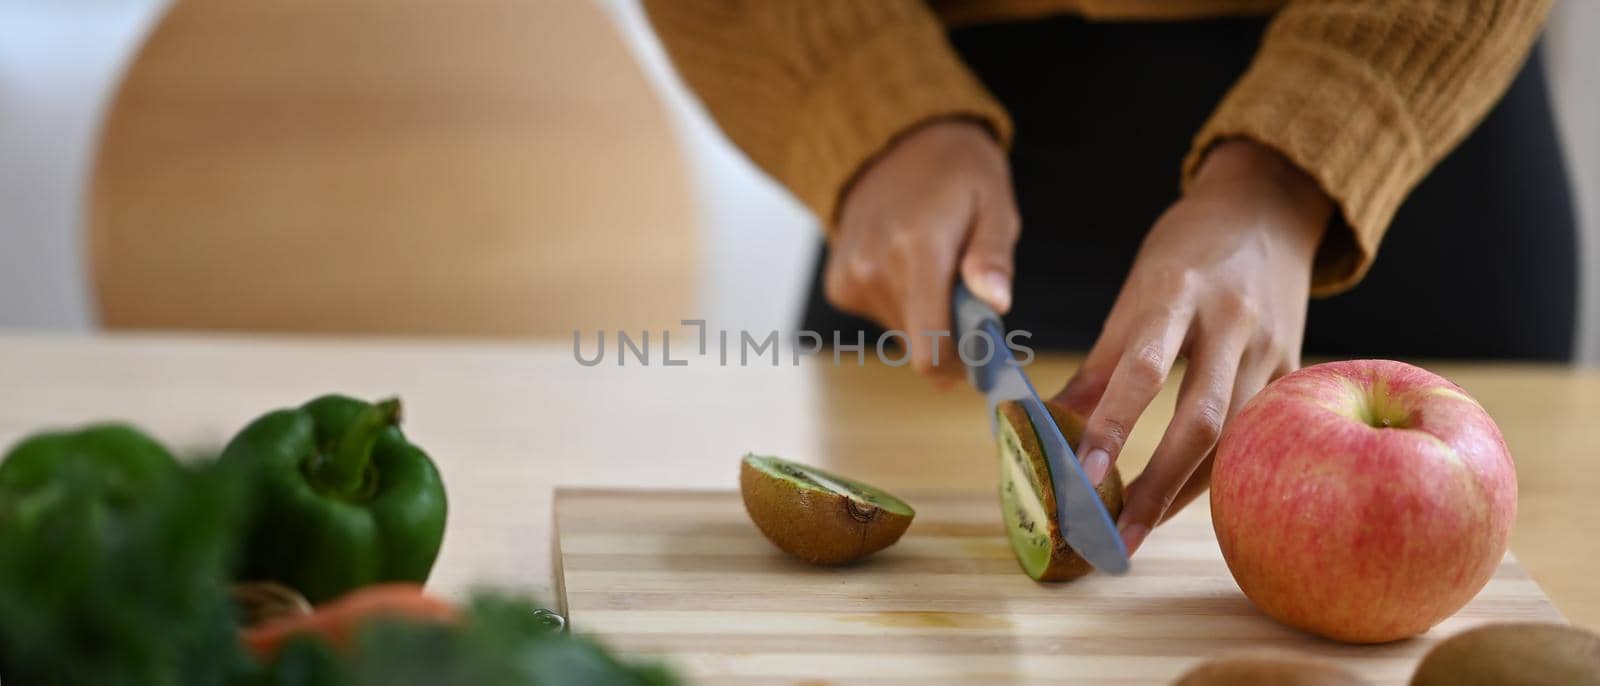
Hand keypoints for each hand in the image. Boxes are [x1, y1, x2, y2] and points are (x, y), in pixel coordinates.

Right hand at [825, 118, 1018, 385]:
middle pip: (921, 343)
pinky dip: (901, 301)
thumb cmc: (957, 174)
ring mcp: (850, 276)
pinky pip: (882, 316)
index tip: (984, 359)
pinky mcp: (838, 284)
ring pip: (902, 332)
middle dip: (951, 332)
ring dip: (926, 314)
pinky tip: (905, 262)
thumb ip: (992, 256)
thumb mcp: (994, 202)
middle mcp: (874, 267)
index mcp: (917, 248)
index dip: (961, 367)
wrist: (894, 145)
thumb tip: (996, 305)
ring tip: (934, 265)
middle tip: (968, 293)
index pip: (931, 346)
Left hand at [1052, 139, 1332, 553]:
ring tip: (1137, 531)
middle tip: (1114, 536)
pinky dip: (1215, 473)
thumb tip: (1045, 428)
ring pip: (1232, 439)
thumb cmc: (1186, 252)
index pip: (1142, 368)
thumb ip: (1100, 365)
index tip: (1079, 475)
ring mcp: (1272, 348)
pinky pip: (1255, 437)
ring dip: (1182, 493)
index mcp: (1177, 291)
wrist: (1268, 209)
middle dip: (1154, 486)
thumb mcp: (1135, 291)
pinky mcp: (1296, 370)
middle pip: (1199, 419)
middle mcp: (1232, 322)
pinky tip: (1179, 502)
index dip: (1112, 425)